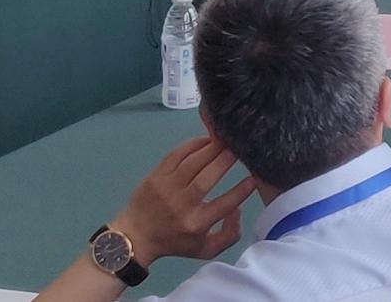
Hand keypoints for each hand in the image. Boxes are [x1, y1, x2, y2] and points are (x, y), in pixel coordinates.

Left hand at [115, 136, 256, 262]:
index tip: (254, 177)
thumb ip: (229, 235)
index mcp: (197, 223)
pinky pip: (177, 153)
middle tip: (239, 147)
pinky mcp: (157, 175)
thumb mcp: (205, 250)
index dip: (243, 189)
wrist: (137, 236)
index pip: (226, 203)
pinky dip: (194, 143)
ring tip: (225, 139)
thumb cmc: (175, 242)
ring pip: (194, 160)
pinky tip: (206, 139)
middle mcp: (183, 203)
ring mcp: (168, 187)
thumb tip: (238, 208)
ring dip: (213, 147)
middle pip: (210, 175)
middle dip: (227, 158)